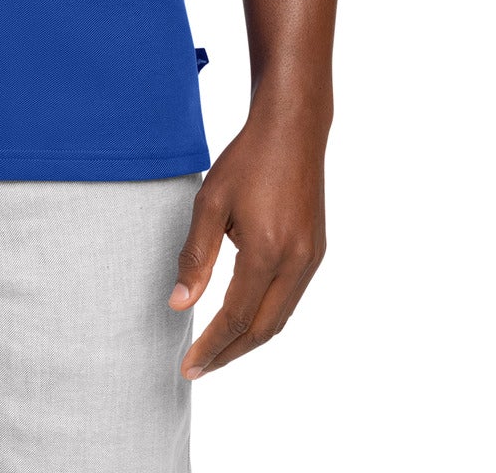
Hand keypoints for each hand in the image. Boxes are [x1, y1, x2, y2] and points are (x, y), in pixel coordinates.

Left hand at [168, 102, 327, 378]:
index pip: (235, 317)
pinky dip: (266, 315)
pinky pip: (290, 297)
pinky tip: (245, 314)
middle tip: (200, 367)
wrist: (292, 129)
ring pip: (280, 317)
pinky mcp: (316, 250)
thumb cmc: (247, 160)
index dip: (211, 346)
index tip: (188, 366)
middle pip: (262, 329)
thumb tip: (179, 304)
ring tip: (218, 348)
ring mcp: (311, 258)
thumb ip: (196, 257)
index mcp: (268, 252)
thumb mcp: (210, 203)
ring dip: (249, 338)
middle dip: (230, 353)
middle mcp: (296, 263)